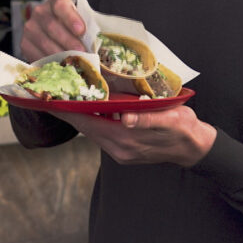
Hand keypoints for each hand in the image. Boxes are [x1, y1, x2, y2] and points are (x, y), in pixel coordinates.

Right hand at [20, 0, 85, 60]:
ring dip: (60, 53)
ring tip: (73, 61)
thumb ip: (86, 28)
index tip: (81, 31)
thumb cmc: (72, 26)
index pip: (61, 6)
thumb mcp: (80, 20)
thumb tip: (95, 44)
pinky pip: (36, 54)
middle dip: (68, 41)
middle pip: (52, 26)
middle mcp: (40, 12)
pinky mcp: (25, 44)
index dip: (71, 18)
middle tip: (81, 52)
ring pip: (44, 42)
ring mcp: (30, 28)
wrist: (56, 31)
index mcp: (55, 2)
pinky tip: (61, 65)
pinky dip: (50, 61)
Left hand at [53, 106, 216, 166]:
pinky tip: (87, 106)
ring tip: (63, 95)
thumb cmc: (183, 129)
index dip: (67, 110)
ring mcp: (119, 151)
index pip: (88, 123)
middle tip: (49, 91)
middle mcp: (118, 148)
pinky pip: (99, 133)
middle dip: (66, 110)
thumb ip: (147, 119)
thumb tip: (127, 118)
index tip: (48, 99)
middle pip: (84, 127)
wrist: (195, 148)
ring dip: (77, 114)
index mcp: (126, 140)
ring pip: (90, 130)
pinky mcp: (122, 150)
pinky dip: (90, 119)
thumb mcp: (170, 119)